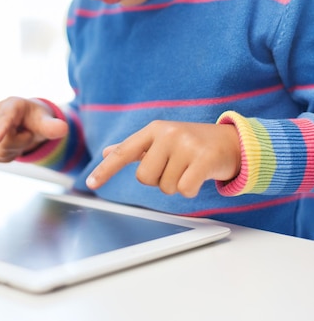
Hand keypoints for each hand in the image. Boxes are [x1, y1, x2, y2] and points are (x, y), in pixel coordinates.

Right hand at [0, 97, 68, 161]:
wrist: (26, 122)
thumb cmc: (36, 118)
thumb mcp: (45, 120)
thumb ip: (52, 125)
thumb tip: (63, 128)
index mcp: (12, 104)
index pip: (5, 118)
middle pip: (6, 141)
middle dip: (22, 142)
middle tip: (28, 132)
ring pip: (0, 151)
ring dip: (15, 149)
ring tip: (19, 136)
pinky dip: (8, 154)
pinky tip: (12, 144)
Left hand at [86, 120, 240, 197]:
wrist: (231, 142)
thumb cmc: (191, 143)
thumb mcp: (161, 141)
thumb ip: (134, 148)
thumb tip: (106, 151)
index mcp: (154, 130)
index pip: (124, 151)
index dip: (106, 168)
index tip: (90, 182)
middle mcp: (168, 133)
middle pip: (145, 178)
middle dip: (159, 180)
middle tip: (175, 168)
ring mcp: (186, 145)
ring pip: (166, 187)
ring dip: (177, 185)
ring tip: (189, 169)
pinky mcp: (204, 158)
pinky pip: (185, 189)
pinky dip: (190, 190)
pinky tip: (199, 176)